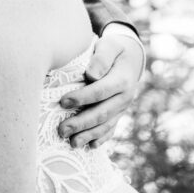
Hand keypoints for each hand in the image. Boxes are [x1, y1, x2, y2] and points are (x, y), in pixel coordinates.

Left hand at [59, 26, 142, 147]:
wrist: (131, 58)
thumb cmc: (114, 49)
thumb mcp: (109, 46)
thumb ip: (101, 58)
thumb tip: (91, 75)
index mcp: (122, 80)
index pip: (100, 91)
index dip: (82, 98)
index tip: (62, 102)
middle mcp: (125, 97)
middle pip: (102, 113)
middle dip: (81, 123)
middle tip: (61, 130)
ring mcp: (123, 108)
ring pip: (106, 125)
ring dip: (89, 136)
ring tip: (72, 143)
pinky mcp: (119, 113)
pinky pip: (111, 128)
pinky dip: (101, 138)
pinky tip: (90, 146)